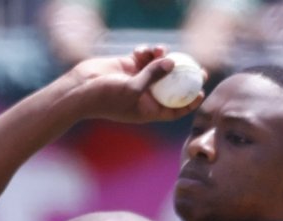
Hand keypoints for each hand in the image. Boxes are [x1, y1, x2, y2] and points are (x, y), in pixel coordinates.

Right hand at [67, 45, 204, 123]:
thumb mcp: (133, 89)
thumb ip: (153, 75)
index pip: (174, 109)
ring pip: (159, 68)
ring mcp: (137, 80)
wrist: (80, 89)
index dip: (189, 102)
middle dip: (185, 77)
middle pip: (172, 86)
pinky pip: (144, 57)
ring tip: (162, 50)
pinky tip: (142, 49)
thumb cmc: (106, 98)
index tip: (201, 92)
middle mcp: (145, 95)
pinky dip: (146, 51)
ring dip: (163, 58)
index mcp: (148, 110)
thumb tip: (173, 61)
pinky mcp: (128, 66)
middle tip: (199, 67)